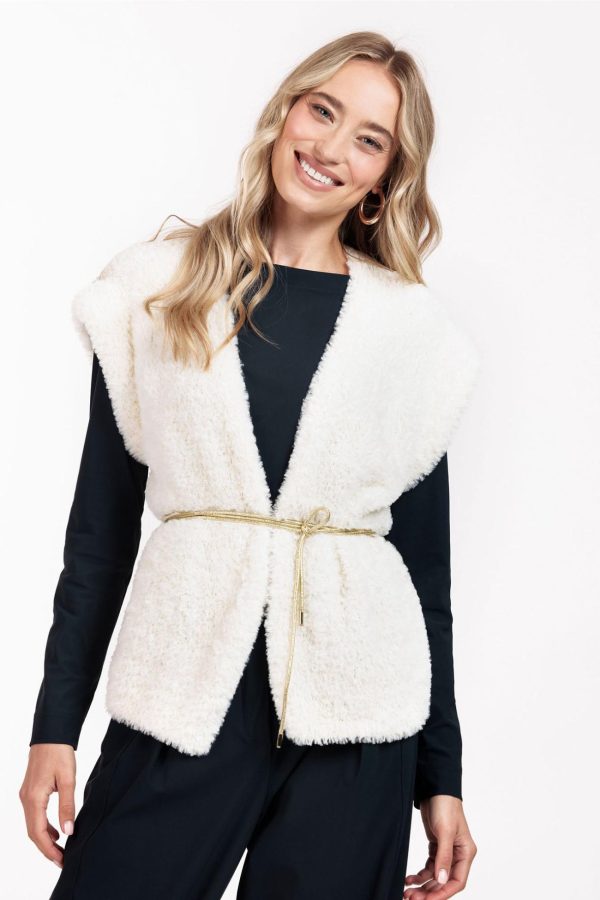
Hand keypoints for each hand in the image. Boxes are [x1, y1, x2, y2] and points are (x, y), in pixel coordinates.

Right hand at [19, 744, 76, 868]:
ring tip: (61, 849)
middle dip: (46, 849)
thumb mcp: (68, 780)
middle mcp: (26, 799)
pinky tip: (57, 831)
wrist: (51, 734)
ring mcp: (26, 795)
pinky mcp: (30, 791)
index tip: (61, 860)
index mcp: (34, 798)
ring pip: (33, 825)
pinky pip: (34, 815)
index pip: (38, 832)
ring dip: (45, 839)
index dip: (49, 850)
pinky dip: (44, 826)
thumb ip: (67, 806)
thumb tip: (69, 832)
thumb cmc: (60, 753)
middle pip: (33, 832)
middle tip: (62, 860)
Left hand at [404, 795, 476, 897]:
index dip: (442, 894)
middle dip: (429, 892)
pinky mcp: (436, 846)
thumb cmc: (445, 805)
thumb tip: (442, 880)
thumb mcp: (444, 831)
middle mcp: (458, 855)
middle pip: (445, 882)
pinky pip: (429, 867)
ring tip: (408, 892)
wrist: (435, 788)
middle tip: (412, 898)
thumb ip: (444, 857)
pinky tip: (409, 879)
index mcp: (466, 853)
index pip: (457, 882)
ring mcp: (447, 851)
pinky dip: (420, 875)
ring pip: (436, 876)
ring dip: (423, 886)